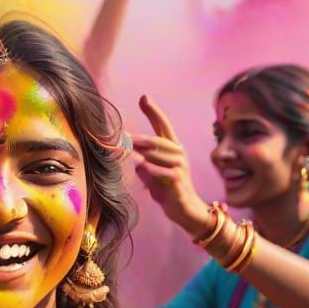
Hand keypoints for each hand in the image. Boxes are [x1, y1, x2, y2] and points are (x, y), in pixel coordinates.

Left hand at [131, 95, 209, 235]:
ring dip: (140, 152)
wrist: (185, 209)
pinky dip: (150, 169)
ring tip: (125, 150)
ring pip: (158, 155)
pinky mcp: (178, 180)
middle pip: (157, 140)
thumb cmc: (167, 189)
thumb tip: (129, 153)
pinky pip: (162, 171)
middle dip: (138, 138)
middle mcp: (178, 154)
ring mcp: (180, 166)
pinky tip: (140, 166)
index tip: (144, 97)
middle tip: (123, 135)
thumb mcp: (153, 173)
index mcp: (173, 149)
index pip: (163, 126)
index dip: (154, 112)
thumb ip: (143, 161)